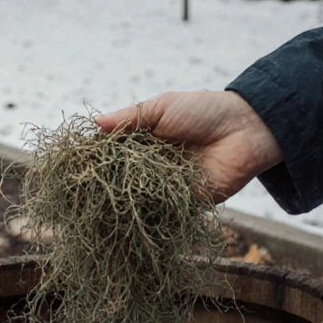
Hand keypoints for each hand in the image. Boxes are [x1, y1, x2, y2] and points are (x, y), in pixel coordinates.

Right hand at [96, 90, 283, 201]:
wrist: (245, 129)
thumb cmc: (204, 111)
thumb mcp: (163, 108)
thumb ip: (131, 118)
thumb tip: (95, 123)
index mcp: (145, 142)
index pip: (114, 154)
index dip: (97, 159)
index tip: (77, 164)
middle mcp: (152, 166)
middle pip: (121, 178)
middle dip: (104, 184)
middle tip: (82, 190)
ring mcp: (166, 186)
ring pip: (137, 197)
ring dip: (121, 201)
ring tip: (97, 206)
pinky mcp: (183, 203)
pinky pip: (161, 210)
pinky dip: (146, 212)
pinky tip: (127, 214)